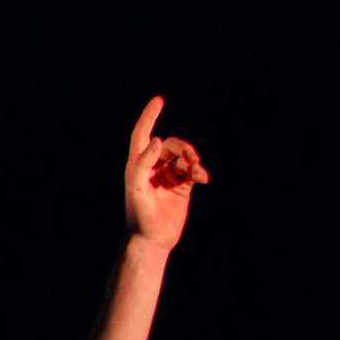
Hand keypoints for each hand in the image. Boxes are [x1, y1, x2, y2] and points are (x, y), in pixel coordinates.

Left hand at [124, 95, 209, 249]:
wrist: (152, 239)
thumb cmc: (139, 215)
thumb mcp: (136, 188)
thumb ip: (143, 163)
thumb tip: (158, 141)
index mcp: (137, 165)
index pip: (143, 134)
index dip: (150, 116)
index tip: (159, 100)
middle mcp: (152, 168)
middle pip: (171, 144)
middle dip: (183, 147)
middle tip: (191, 160)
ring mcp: (168, 176)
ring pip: (184, 155)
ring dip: (193, 159)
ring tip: (196, 172)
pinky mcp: (181, 186)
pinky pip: (193, 169)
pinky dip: (199, 170)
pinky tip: (203, 178)